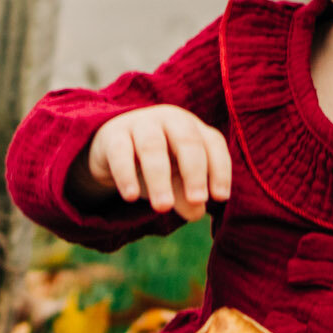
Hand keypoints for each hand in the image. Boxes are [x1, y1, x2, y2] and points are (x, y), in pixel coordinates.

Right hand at [85, 105, 231, 218]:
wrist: (112, 148)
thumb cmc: (155, 164)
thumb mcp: (176, 181)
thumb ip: (187, 196)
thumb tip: (197, 212)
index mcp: (193, 127)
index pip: (213, 143)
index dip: (220, 169)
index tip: (220, 197)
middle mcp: (170, 120)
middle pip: (187, 140)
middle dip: (194, 172)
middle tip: (197, 200)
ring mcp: (141, 124)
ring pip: (153, 147)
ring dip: (160, 178)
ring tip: (163, 207)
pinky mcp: (113, 135)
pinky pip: (120, 152)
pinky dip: (126, 174)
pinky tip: (130, 196)